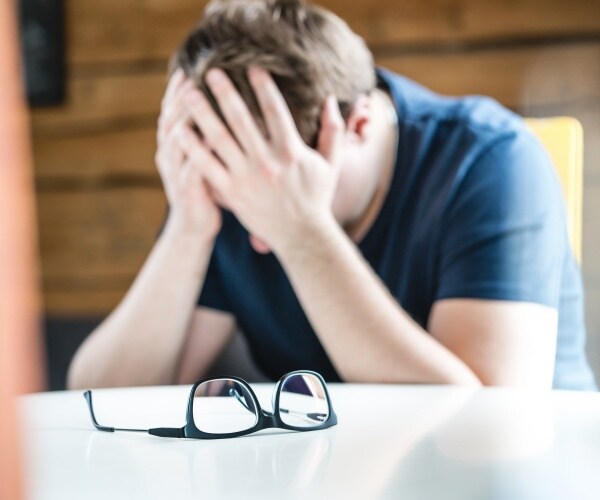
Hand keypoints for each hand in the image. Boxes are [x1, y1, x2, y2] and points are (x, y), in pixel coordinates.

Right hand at [155, 69, 221, 238]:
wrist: (194, 229)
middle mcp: (170, 158)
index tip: (188, 70)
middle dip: (179, 98)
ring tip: (195, 98)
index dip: (176, 92)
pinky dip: (199, 150)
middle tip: (191, 76)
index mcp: (172, 148)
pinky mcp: (188, 191)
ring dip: (184, 118)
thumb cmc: (204, 192)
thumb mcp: (202, 160)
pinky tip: (209, 136)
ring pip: (176, 140)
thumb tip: (220, 108)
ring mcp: (176, 174)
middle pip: (170, 121)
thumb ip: (205, 137)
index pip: (171, 114)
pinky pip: (192, 167)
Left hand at [177, 66, 343, 253]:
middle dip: (224, 92)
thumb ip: (333, 131)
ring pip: (219, 139)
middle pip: (241, 118)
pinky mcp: (232, 193)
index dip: (263, 86)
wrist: (302, 237)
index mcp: (291, 151)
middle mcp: (266, 161)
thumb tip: (330, 99)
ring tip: (188, 94)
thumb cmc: (317, 199)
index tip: (251, 67)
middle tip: (210, 71)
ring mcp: (246, 177)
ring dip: (202, 113)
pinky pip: (208, 167)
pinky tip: (180, 131)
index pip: (274, 110)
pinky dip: (193, 148)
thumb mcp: (331, 165)